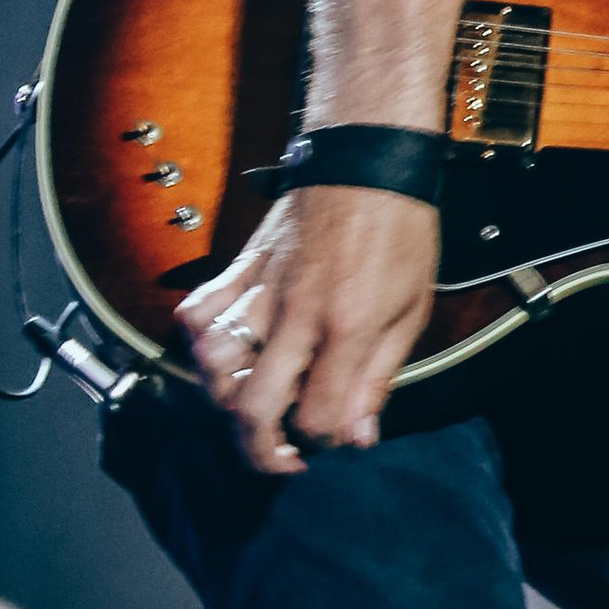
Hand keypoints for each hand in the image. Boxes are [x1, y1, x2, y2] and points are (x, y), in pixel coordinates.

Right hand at [176, 185, 442, 474]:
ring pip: (213, 366)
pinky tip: (227, 351)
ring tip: (256, 399)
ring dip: (226, 397)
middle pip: (250, 408)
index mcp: (348, 326)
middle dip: (262, 449)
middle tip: (283, 453)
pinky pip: (196, 313)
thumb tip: (358, 436)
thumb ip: (378, 377)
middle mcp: (296, 314)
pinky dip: (201, 341)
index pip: (314, 418)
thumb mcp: (412, 308)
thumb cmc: (402, 228)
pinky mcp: (240, 266)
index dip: (323, 443)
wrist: (371, 155)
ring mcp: (261, 289)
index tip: (335, 438)